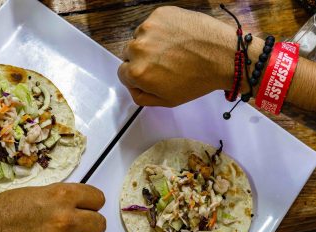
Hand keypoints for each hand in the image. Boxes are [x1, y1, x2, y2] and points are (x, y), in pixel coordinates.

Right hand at [0, 183, 105, 231]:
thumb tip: (82, 205)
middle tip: (78, 228)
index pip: (98, 199)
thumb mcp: (35, 192)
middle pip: (100, 224)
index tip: (87, 208)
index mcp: (60, 196)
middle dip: (90, 225)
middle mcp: (63, 220)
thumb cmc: (2, 212)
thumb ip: (62, 197)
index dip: (93, 204)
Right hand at [118, 6, 262, 106]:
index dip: (136, 76)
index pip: (122, 73)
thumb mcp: (167, 101)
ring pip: (140, 37)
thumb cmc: (199, 79)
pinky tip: (177, 38)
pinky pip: (153, 23)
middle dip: (142, 59)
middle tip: (163, 62)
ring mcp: (149, 28)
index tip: (148, 74)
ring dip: (151, 42)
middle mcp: (138, 48)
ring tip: (173, 49)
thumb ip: (142, 97)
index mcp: (137, 72)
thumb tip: (133, 88)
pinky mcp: (161, 14)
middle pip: (129, 53)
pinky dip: (161, 29)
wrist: (224, 56)